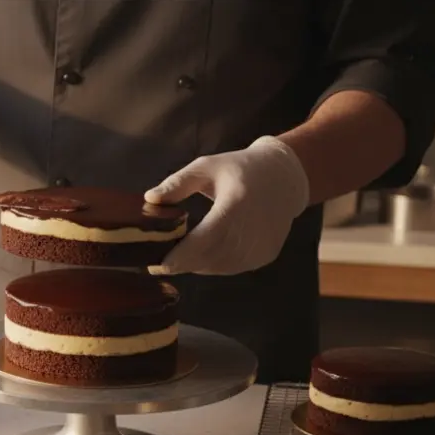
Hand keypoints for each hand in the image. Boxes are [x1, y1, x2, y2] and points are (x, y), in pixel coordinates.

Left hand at [145, 136, 309, 275]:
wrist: (285, 178)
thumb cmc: (241, 168)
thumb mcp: (207, 166)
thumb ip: (177, 183)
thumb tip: (149, 198)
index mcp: (236, 204)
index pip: (205, 239)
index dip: (181, 256)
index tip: (157, 265)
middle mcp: (252, 230)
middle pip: (209, 258)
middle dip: (182, 262)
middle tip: (159, 262)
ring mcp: (261, 246)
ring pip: (219, 267)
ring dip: (197, 264)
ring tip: (181, 254)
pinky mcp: (265, 255)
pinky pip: (232, 267)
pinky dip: (215, 264)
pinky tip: (205, 252)